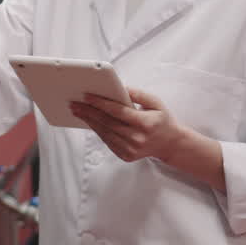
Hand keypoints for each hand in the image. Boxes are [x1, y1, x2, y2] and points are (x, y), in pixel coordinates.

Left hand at [70, 89, 187, 163]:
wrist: (170, 144)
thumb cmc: (162, 120)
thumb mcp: (156, 102)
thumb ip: (138, 94)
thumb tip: (119, 88)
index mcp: (145, 123)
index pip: (118, 111)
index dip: (101, 103)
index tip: (87, 96)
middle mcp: (137, 138)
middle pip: (107, 123)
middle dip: (89, 112)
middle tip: (75, 104)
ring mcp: (131, 149)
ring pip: (105, 133)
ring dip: (89, 122)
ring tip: (78, 111)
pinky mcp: (126, 156)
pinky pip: (108, 142)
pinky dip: (97, 131)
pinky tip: (90, 122)